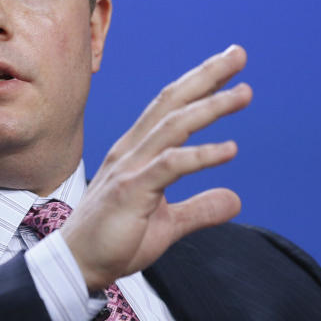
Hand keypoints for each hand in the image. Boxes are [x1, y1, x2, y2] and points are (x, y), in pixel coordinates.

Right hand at [62, 45, 251, 291]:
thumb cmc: (114, 241)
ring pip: (174, 125)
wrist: (77, 267)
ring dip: (210, 107)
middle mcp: (132, 150)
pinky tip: (229, 149)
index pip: (171, 107)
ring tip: (243, 93)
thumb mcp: (168, 224)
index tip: (229, 67)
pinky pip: (171, 164)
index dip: (199, 84)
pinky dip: (201, 154)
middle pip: (173, 102)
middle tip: (238, 53)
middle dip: (206, 75)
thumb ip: (200, 209)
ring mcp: (130, 168)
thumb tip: (235, 199)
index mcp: (137, 151)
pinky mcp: (131, 190)